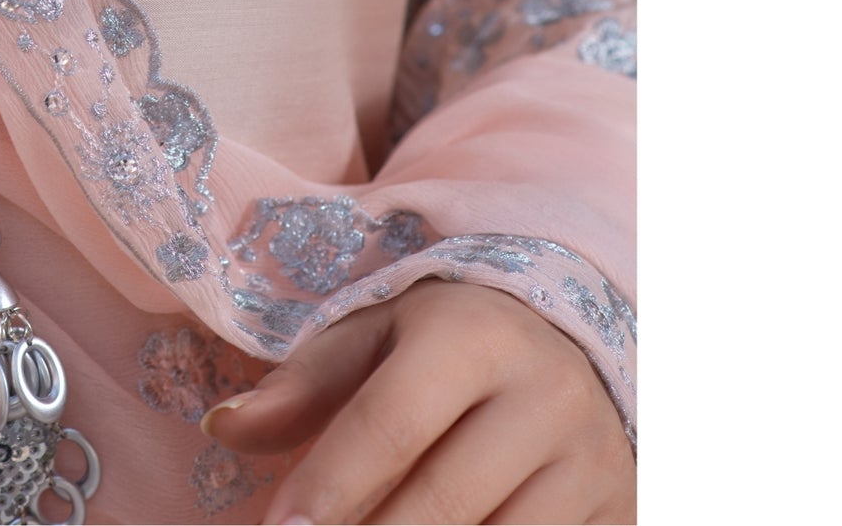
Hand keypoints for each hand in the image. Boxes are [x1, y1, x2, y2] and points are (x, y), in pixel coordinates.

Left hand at [199, 279, 634, 522]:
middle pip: (443, 504)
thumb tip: (222, 429)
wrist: (571, 337)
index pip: (390, 425)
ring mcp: (592, 465)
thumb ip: (301, 385)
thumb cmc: (445, 337)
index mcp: (472, 337)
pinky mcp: (619, 513)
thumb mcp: (371, 334)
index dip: (329, 487)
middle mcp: (544, 398)